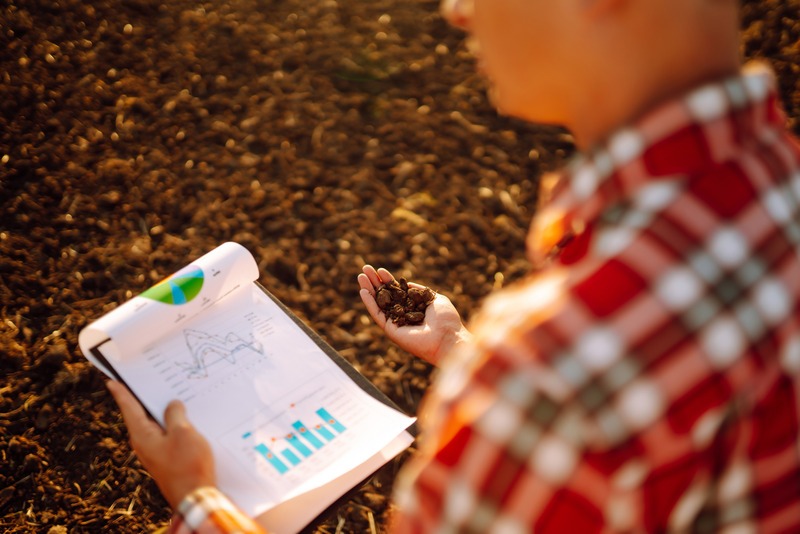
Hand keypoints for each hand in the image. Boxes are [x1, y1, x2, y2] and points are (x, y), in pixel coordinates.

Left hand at [106, 380, 215, 508]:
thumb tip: (172, 405)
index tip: (111, 381)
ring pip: (157, 426)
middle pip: (142, 415)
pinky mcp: (167, 459)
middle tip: (149, 381)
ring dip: (164, 412)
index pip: (129, 408)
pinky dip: (173, 425)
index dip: (121, 393)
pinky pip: (167, 436)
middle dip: (146, 399)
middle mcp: (144, 444)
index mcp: (142, 435)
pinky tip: (186, 420)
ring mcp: (155, 453)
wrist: (194, 496)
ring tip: (173, 396)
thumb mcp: (183, 432)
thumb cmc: (188, 464)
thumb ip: (175, 414)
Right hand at [358, 265, 470, 365]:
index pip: (396, 291)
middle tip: (365, 269)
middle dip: (374, 282)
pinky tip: (363, 291)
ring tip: (360, 276)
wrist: (448, 337)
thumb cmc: (446, 319)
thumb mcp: (433, 298)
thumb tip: (406, 284)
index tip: (380, 270)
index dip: (388, 280)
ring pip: (378, 304)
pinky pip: (378, 315)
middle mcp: (402, 315)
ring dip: (368, 290)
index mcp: (413, 307)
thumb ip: (419, 291)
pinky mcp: (391, 331)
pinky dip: (370, 303)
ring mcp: (396, 323)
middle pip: (385, 296)